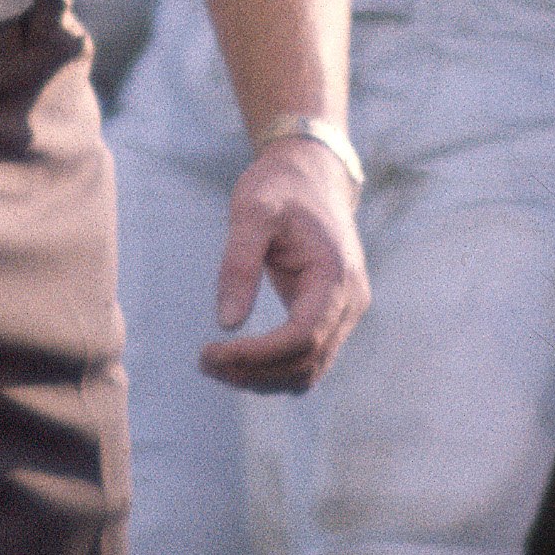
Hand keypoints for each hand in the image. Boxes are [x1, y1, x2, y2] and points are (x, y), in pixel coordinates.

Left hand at [201, 135, 368, 393]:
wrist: (312, 176)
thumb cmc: (280, 188)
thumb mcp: (252, 212)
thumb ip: (239, 264)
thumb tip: (227, 323)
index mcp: (335, 276)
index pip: (302, 337)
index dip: (257, 355)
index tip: (212, 353)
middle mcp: (350, 301)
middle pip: (307, 362)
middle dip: (254, 372)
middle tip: (203, 362)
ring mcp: (346, 312)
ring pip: (310, 370)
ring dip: (263, 378)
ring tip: (214, 364)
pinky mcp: (332, 316)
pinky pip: (308, 358)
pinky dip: (274, 369)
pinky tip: (237, 359)